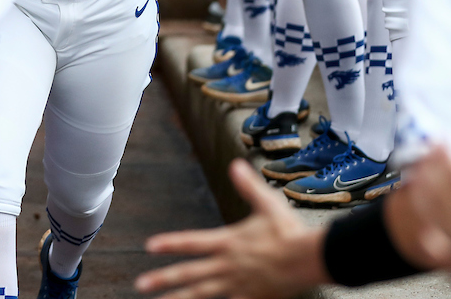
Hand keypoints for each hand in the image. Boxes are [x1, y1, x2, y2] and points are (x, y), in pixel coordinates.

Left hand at [135, 159, 328, 298]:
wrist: (310, 258)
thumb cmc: (289, 231)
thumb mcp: (267, 203)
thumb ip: (248, 185)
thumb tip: (235, 165)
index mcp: (228, 242)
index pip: (192, 242)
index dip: (170, 243)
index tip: (149, 247)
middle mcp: (228, 265)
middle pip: (190, 273)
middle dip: (163, 279)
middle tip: (140, 284)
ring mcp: (238, 284)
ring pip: (202, 295)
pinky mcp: (251, 298)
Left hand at [407, 148, 450, 298]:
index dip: (444, 156)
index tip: (440, 140)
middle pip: (435, 192)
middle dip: (426, 167)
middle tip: (424, 150)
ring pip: (428, 214)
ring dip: (419, 189)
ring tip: (415, 173)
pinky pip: (429, 241)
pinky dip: (422, 224)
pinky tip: (420, 215)